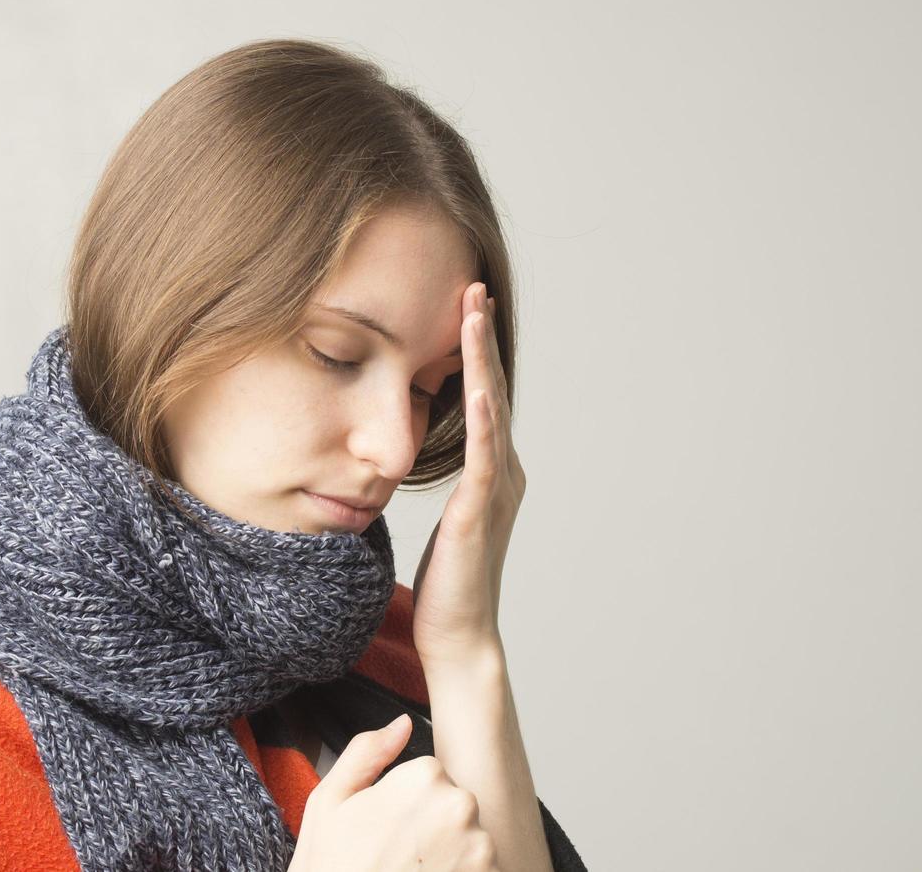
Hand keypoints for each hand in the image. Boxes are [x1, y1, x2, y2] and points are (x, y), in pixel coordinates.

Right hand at [287, 714, 500, 871]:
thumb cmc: (331, 869)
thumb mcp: (329, 802)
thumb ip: (366, 753)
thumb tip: (402, 724)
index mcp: (423, 777)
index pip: (430, 776)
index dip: (404, 805)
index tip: (386, 829)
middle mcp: (461, 806)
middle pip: (453, 806)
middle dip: (430, 828)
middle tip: (396, 855)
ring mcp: (480, 848)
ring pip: (469, 840)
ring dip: (449, 856)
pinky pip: (483, 871)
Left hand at [411, 281, 525, 668]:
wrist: (459, 636)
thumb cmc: (446, 582)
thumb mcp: (443, 517)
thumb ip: (443, 480)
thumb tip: (417, 450)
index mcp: (494, 471)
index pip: (481, 396)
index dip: (472, 349)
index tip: (462, 304)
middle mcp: (504, 471)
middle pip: (491, 389)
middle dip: (480, 337)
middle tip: (473, 286)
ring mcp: (497, 490)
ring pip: (491, 409)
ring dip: (481, 358)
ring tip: (473, 312)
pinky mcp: (481, 512)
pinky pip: (484, 455)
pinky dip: (480, 416)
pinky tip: (474, 384)